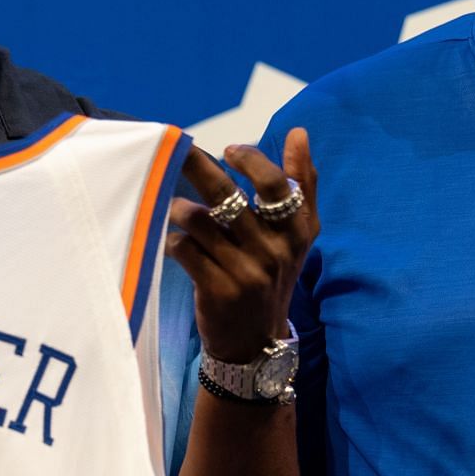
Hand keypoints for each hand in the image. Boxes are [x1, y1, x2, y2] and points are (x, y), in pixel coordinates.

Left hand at [167, 129, 318, 363]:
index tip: (230, 149)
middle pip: (230, 197)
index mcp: (296, 231)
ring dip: (180, 208)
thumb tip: (299, 133)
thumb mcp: (298, 236)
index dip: (252, 161)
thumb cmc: (273, 275)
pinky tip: (171, 241)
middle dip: (199, 167)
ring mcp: (246, 272)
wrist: (256, 342)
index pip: (277, 186)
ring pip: (201, 221)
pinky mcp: (219, 290)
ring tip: (171, 204)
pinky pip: (185, 250)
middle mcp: (274, 251)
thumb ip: (303, 184)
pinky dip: (172, 240)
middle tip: (177, 149)